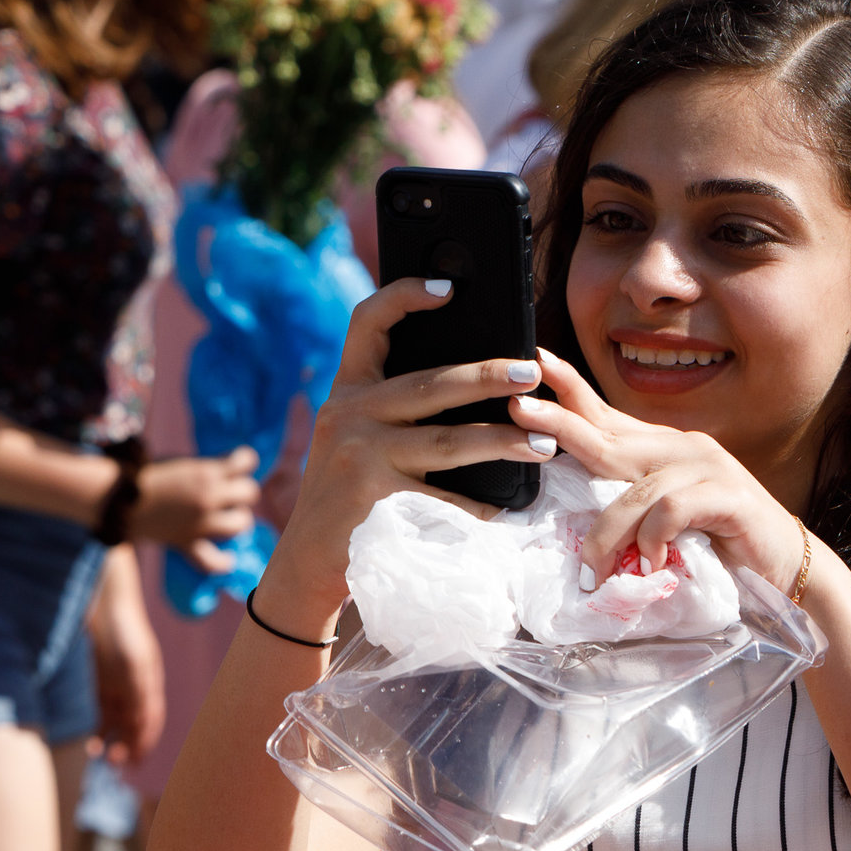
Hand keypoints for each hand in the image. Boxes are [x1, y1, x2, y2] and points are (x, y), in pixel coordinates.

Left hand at [90, 569, 165, 766]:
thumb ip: (139, 695)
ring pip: (110, 715)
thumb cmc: (123, 628)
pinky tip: (82, 733)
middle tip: (113, 763)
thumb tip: (140, 728)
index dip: (143, 742)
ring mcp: (111, 678)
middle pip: (129, 721)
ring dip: (105, 736)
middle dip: (123, 744)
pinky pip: (92, 703)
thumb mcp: (135, 665)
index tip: (133, 763)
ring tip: (94, 753)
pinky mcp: (92, 673)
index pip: (149, 719)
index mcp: (147, 682)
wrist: (100, 595)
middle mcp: (131, 683)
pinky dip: (90, 720)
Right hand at [132, 448, 261, 571]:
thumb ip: (208, 467)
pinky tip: (229, 557)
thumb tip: (233, 471)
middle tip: (230, 493)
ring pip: (241, 524)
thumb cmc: (148, 475)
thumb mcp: (181, 461)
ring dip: (238, 520)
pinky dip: (224, 561)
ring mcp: (200, 523)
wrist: (120, 499)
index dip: (244, 461)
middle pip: (249, 492)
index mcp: (206, 471)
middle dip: (242, 491)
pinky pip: (214, 561)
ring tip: (228, 518)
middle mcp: (208, 497)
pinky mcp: (187, 543)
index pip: (246, 461)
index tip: (238, 464)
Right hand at [265, 279, 552, 636]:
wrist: (307, 563)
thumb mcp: (354, 440)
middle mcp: (348, 414)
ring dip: (504, 441)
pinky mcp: (375, 498)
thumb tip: (476, 384)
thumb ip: (391, 412)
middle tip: (531, 374)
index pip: (367, 322)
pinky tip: (507, 511)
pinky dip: (481, 507)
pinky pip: (445, 499)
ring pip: (448, 441)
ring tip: (543, 444)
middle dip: (488, 376)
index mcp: (347, 391)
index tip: (449, 286)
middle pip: (430, 382)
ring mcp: (359, 455)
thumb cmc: (348, 497)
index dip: (404, 295)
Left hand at [509, 349, 806, 588]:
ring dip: (608, 534)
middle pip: (611, 434)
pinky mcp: (728, 496)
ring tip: (593, 570)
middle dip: (562, 422)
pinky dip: (654, 539)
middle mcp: (684, 447)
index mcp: (663, 448)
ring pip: (636, 490)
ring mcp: (708, 467)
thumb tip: (571, 503)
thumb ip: (628, 501)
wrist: (787, 566)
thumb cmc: (719, 542)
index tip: (537, 363)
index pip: (609, 416)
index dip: (571, 391)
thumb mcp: (664, 516)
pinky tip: (652, 563)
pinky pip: (671, 510)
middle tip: (520, 409)